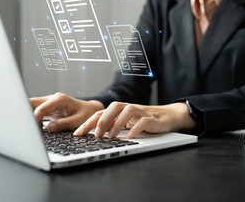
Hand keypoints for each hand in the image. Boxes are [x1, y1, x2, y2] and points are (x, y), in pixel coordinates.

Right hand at [30, 92, 104, 131]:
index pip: (41, 108)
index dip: (35, 119)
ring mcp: (50, 103)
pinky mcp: (49, 108)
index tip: (35, 129)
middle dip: (27, 114)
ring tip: (33, 129)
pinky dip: (34, 118)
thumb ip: (63, 124)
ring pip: (32, 106)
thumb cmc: (87, 114)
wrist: (91, 110)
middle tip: (28, 127)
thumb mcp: (78, 120)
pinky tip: (36, 128)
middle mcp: (53, 99)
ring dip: (30, 116)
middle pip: (32, 102)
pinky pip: (37, 111)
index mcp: (59, 99)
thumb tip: (48, 128)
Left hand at [73, 102, 194, 137]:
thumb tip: (95, 133)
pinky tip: (131, 136)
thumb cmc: (144, 120)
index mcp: (120, 110)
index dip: (88, 122)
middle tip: (96, 135)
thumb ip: (113, 125)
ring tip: (111, 136)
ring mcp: (140, 112)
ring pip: (127, 111)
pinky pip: (143, 120)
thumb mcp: (126, 123)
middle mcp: (128, 108)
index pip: (101, 113)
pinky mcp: (151, 118)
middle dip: (102, 120)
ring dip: (117, 124)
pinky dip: (136, 128)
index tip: (77, 134)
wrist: (167, 116)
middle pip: (113, 108)